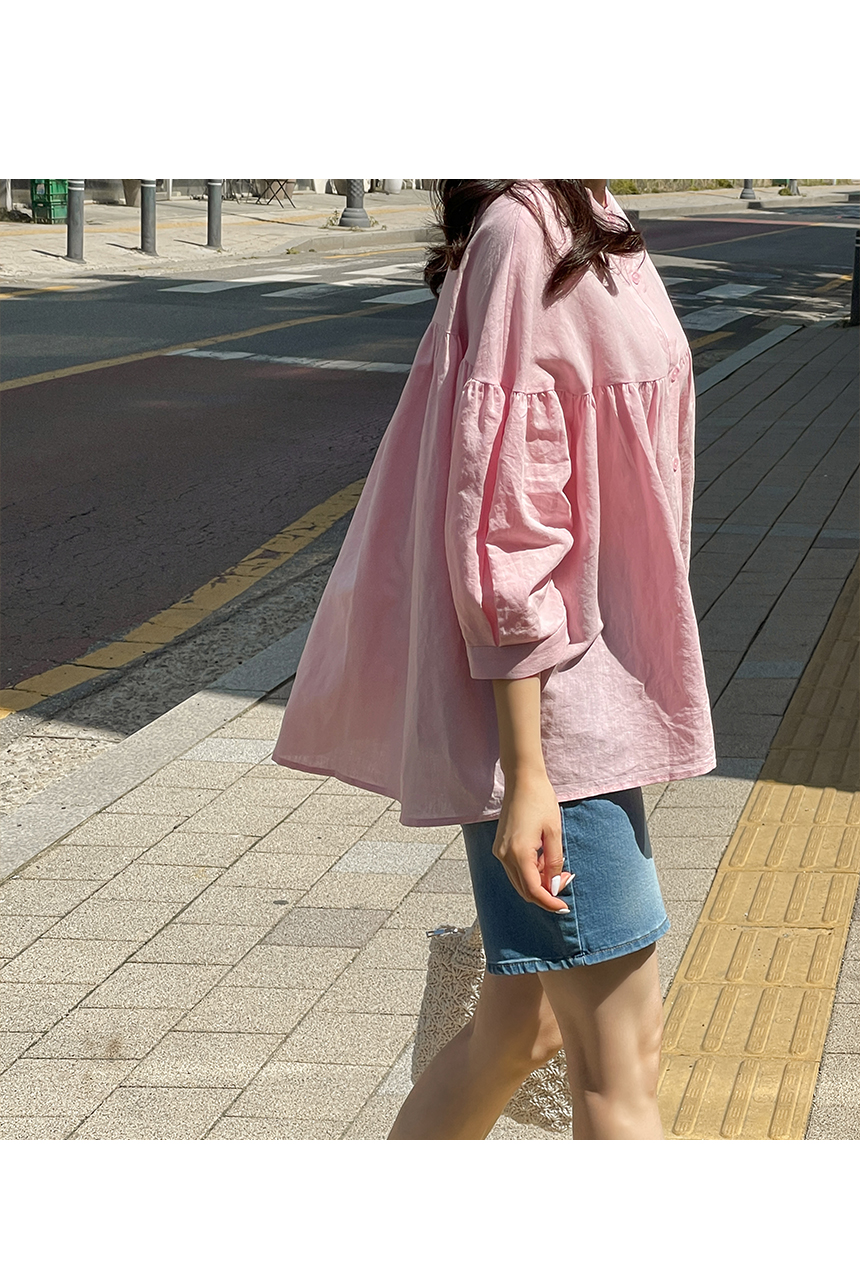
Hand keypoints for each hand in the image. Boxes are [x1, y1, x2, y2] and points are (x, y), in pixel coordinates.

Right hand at [492, 770, 571, 911]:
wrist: (522, 780)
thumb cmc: (541, 801)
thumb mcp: (554, 833)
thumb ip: (554, 862)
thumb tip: (554, 886)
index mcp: (518, 853)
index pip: (533, 890)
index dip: (549, 902)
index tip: (564, 907)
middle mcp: (504, 856)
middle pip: (525, 890)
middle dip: (546, 893)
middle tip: (567, 880)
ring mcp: (500, 851)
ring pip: (520, 881)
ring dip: (539, 882)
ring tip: (559, 869)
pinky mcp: (500, 847)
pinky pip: (515, 869)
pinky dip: (531, 872)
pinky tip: (545, 861)